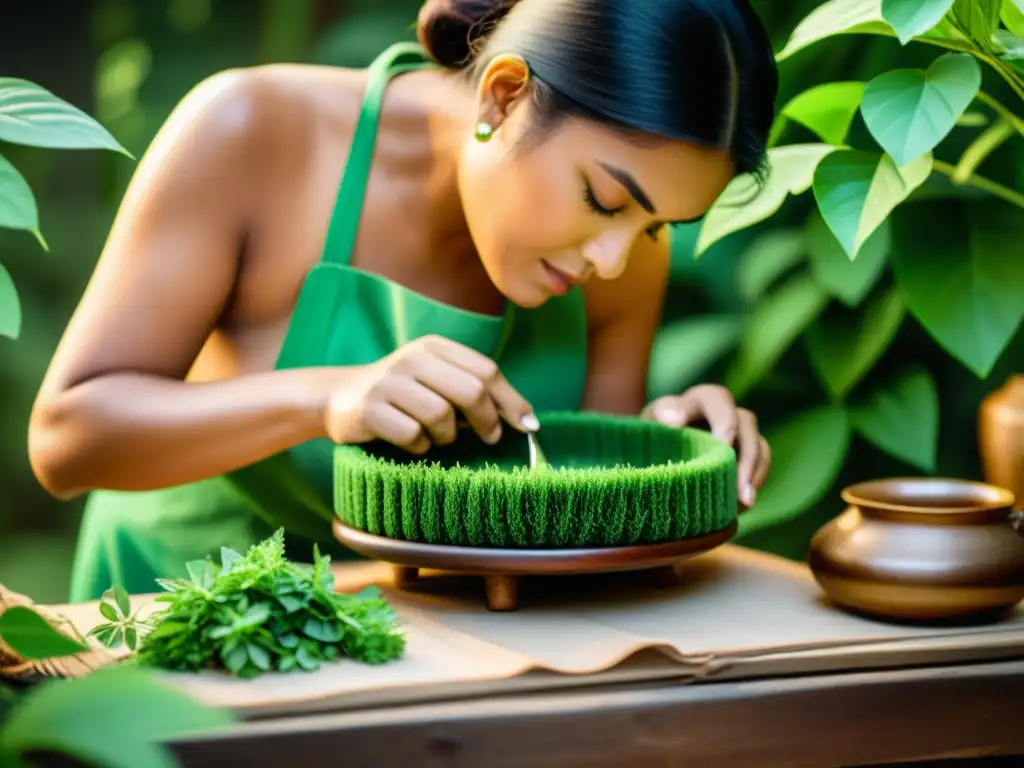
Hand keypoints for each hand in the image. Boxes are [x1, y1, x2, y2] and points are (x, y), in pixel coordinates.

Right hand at [326, 335, 536, 453]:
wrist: (338, 397)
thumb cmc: (401, 395)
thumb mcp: (435, 380)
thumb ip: (474, 390)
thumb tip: (526, 419)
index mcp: (434, 347)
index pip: (486, 370)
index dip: (511, 400)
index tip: (527, 425)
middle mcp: (412, 359)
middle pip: (471, 391)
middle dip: (487, 420)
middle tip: (489, 439)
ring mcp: (389, 383)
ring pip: (441, 416)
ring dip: (447, 437)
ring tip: (438, 438)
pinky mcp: (370, 409)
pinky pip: (413, 436)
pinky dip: (420, 447)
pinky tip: (412, 443)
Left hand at [641, 384, 769, 508]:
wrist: (657, 452)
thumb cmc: (652, 434)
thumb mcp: (651, 421)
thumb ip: (661, 415)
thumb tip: (674, 420)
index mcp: (702, 399)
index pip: (719, 400)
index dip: (725, 422)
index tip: (723, 445)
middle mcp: (726, 412)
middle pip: (747, 424)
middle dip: (745, 457)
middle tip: (738, 486)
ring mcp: (740, 434)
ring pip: (759, 446)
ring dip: (754, 474)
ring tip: (745, 503)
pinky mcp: (747, 456)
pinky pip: (761, 466)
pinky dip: (753, 485)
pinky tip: (741, 506)